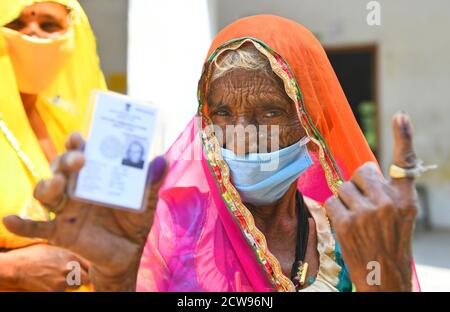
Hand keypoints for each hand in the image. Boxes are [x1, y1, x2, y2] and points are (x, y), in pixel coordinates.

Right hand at [3, 133, 167, 290]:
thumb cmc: (133, 218)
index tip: (80, 137)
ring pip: (46, 192)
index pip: (80, 152)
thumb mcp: (146, 199)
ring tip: (57, 183)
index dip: (76, 143)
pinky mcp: (60, 231)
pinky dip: (22, 224)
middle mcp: (77, 187)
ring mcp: (66, 209)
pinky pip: (36, 227)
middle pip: (61, 168)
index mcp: (95, 174)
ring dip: (47, 185)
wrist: (127, 251)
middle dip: (66, 161)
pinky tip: (10, 220)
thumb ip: (151, 181)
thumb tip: (162, 160)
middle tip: (79, 159)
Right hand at [3, 244, 88, 291]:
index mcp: (71, 257)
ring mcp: (63, 281)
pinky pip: (63, 292)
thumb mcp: (55, 249)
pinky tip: (50, 283)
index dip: (87, 269)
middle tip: (74, 278)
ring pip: (76, 286)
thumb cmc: (34, 255)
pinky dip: (59, 289)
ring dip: (71, 284)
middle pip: (86, 278)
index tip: (86, 271)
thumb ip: (69, 255)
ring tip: (58, 279)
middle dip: (81, 278)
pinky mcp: (56, 291)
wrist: (18, 267)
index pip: (89, 266)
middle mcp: (70, 269)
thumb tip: (79, 259)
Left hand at [325, 112, 417, 291]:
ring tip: (358, 219)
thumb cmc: (390, 241)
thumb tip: (365, 171)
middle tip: (366, 206)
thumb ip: (388, 191)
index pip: (404, 164)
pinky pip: (333, 200)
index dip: (404, 138)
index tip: (400, 116)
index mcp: (406, 199)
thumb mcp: (401, 215)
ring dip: (347, 200)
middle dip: (359, 186)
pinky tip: (347, 225)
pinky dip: (336, 210)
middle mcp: (388, 202)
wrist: (383, 274)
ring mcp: (366, 213)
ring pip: (344, 187)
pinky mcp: (346, 222)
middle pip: (361, 172)